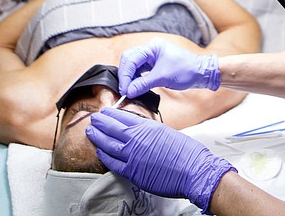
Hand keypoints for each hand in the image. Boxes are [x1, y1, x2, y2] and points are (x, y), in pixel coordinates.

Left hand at [87, 108, 234, 210]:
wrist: (193, 170)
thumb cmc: (185, 151)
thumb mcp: (166, 132)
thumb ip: (149, 130)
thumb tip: (139, 129)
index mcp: (147, 127)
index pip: (123, 117)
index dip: (111, 114)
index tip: (105, 112)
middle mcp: (137, 139)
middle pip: (112, 128)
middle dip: (101, 123)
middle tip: (94, 119)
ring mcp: (133, 156)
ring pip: (108, 145)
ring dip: (98, 137)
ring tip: (91, 132)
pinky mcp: (133, 172)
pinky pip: (113, 163)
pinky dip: (104, 156)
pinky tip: (100, 151)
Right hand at [118, 38, 219, 97]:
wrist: (202, 73)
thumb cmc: (187, 70)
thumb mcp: (163, 77)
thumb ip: (143, 84)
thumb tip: (129, 91)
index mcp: (153, 47)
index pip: (131, 59)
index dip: (126, 75)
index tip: (124, 89)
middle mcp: (151, 49)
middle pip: (130, 60)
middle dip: (126, 75)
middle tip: (125, 90)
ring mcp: (153, 56)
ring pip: (134, 65)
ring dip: (130, 77)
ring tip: (130, 90)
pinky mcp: (156, 64)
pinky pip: (141, 70)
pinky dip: (137, 78)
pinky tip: (136, 86)